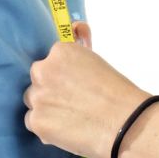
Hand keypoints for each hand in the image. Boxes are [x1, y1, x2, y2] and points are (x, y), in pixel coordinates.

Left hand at [25, 21, 150, 157]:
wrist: (125, 122)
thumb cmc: (117, 92)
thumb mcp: (96, 61)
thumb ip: (79, 50)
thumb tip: (76, 27)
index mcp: (60, 51)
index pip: (50, 61)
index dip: (61, 75)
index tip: (73, 86)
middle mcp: (43, 70)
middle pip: (37, 80)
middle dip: (50, 90)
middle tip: (72, 103)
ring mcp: (37, 96)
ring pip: (33, 102)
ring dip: (46, 108)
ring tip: (71, 118)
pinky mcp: (37, 121)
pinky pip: (33, 122)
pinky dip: (45, 127)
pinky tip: (65, 130)